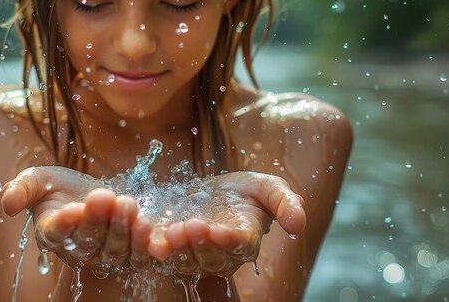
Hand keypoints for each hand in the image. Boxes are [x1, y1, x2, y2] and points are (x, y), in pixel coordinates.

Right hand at [0, 166, 152, 271]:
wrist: (92, 194)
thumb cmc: (60, 188)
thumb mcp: (38, 180)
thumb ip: (21, 189)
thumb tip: (6, 204)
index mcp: (52, 234)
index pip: (56, 234)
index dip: (65, 224)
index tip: (71, 209)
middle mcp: (78, 251)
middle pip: (89, 242)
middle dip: (98, 220)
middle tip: (105, 196)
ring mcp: (105, 255)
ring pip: (115, 250)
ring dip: (123, 229)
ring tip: (128, 205)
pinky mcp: (131, 254)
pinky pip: (140, 256)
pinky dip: (148, 247)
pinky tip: (152, 229)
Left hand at [148, 171, 305, 276]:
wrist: (218, 192)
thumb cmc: (248, 191)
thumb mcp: (270, 187)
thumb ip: (286, 202)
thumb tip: (298, 223)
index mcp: (246, 239)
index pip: (240, 244)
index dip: (230, 240)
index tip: (222, 231)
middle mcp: (221, 253)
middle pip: (211, 257)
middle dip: (201, 244)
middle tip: (192, 227)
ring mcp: (196, 252)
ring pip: (187, 259)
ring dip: (179, 249)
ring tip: (173, 232)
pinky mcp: (173, 246)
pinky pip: (164, 253)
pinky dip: (157, 248)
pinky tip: (150, 238)